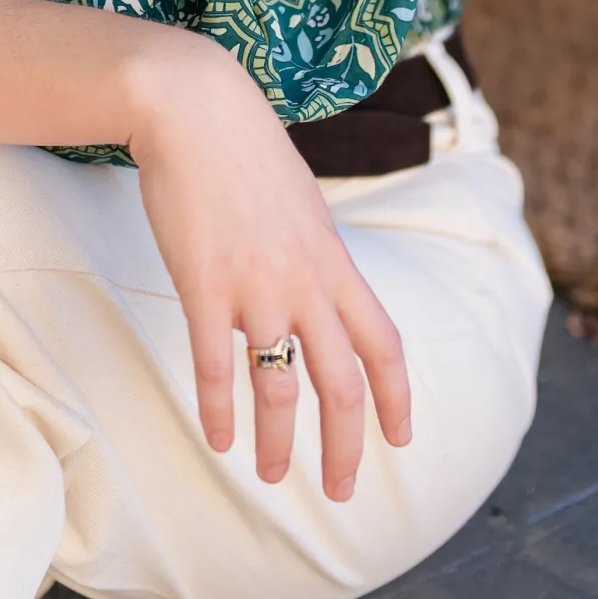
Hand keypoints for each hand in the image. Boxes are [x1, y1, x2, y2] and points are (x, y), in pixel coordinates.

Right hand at [127, 39, 411, 500]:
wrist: (196, 107)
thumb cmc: (243, 148)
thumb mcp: (300, 201)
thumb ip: (312, 251)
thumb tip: (314, 286)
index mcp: (334, 260)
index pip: (385, 344)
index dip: (397, 398)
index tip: (401, 439)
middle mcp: (306, 282)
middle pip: (342, 383)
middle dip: (347, 445)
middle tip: (343, 491)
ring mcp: (256, 287)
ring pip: (279, 387)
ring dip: (279, 442)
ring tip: (271, 474)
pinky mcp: (205, 286)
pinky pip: (217, 366)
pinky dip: (220, 411)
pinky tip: (219, 437)